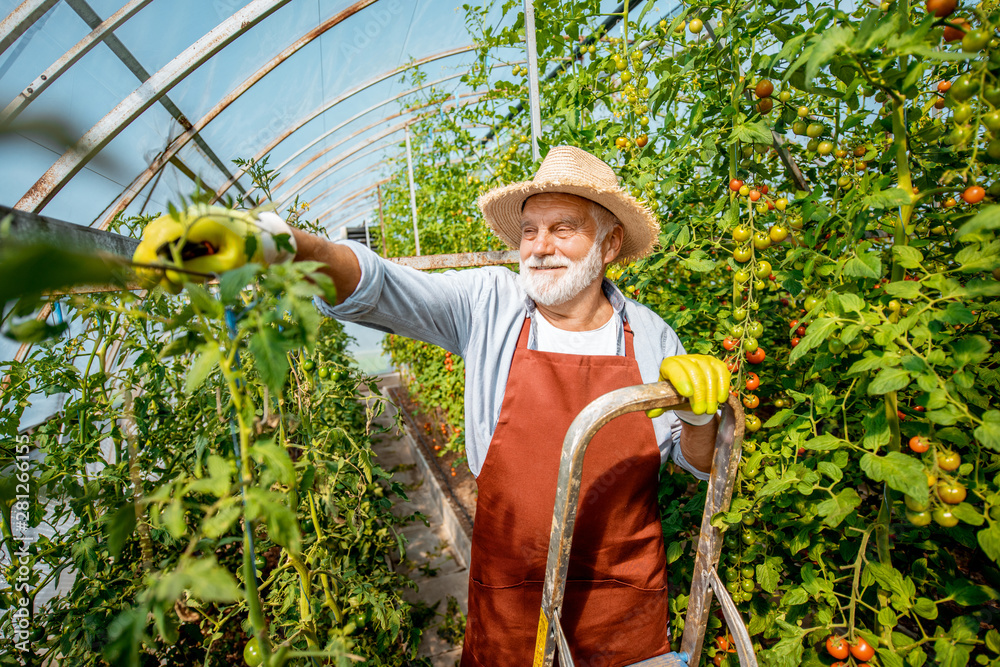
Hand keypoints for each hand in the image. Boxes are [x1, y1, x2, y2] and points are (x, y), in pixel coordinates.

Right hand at [132, 205, 295, 292]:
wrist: (266, 235)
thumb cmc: (253, 248)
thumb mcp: (230, 264)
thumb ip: (199, 269)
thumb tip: (170, 275)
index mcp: (201, 221)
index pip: (160, 235)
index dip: (149, 258)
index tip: (151, 281)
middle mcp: (190, 214)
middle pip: (153, 236)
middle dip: (155, 264)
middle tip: (174, 288)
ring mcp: (188, 216)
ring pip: (156, 237)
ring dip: (161, 261)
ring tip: (180, 282)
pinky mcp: (189, 223)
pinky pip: (167, 237)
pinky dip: (168, 254)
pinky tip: (183, 269)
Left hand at [647, 354, 730, 417]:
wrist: (690, 391)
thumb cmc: (676, 395)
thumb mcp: (667, 400)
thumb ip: (658, 406)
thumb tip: (651, 413)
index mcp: (669, 365)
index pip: (674, 368)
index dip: (680, 379)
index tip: (687, 394)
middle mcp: (686, 358)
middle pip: (694, 373)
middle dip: (699, 394)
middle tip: (699, 411)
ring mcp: (702, 359)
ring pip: (709, 374)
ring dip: (711, 394)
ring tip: (709, 410)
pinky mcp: (716, 363)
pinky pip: (722, 373)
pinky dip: (722, 387)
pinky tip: (720, 399)